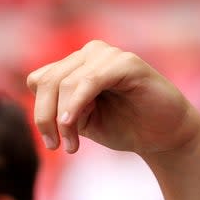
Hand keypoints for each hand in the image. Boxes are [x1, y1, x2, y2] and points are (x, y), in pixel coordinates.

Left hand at [27, 41, 199, 158]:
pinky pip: (89, 81)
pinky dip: (76, 105)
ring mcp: (107, 55)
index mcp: (75, 65)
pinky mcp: (126, 63)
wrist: (162, 135)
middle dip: (45, 119)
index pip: (38, 81)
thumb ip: (57, 110)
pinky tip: (74, 126)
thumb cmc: (123, 126)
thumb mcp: (79, 122)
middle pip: (46, 82)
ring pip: (64, 83)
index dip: (39, 113)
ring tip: (72, 146)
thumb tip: (40, 108)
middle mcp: (89, 54)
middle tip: (56, 146)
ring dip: (63, 120)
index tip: (52, 142)